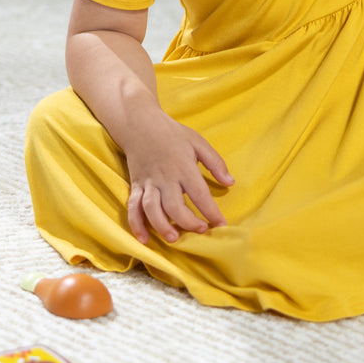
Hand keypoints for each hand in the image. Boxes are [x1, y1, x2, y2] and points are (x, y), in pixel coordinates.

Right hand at [122, 113, 233, 243]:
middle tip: (201, 230)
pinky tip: (144, 238)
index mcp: (183, 167)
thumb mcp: (198, 142)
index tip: (221, 224)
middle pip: (175, 206)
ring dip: (162, 226)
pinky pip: (133, 207)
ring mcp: (148, 182)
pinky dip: (136, 224)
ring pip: (152, 209)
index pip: (199, 193)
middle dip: (188, 222)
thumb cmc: (172, 134)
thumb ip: (215, 163)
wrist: (140, 124)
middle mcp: (165, 177)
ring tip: (174, 238)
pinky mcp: (135, 185)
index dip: (211, 211)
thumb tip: (230, 183)